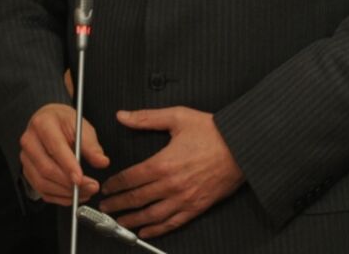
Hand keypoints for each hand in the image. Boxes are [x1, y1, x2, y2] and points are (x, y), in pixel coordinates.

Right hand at [19, 103, 109, 204]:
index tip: (81, 178)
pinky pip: (41, 190)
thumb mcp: (81, 126)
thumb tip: (102, 161)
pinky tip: (74, 195)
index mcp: (42, 124)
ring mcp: (26, 158)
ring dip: (66, 193)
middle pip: (46, 169)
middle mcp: (30, 141)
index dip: (68, 165)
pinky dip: (59, 197)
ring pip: (43, 183)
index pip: (55, 147)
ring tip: (86, 192)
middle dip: (69, 183)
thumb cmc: (64, 123)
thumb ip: (91, 145)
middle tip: (91, 187)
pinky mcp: (27, 171)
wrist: (49, 121)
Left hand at [99, 107, 244, 238]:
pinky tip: (146, 231)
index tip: (107, 188)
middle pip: (137, 199)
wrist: (242, 146)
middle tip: (105, 208)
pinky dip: (157, 230)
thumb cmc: (212, 131)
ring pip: (152, 216)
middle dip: (118, 204)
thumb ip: (146, 118)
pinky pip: (173, 223)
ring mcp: (184, 199)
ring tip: (120, 222)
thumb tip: (123, 116)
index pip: (130, 178)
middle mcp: (171, 185)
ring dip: (133, 220)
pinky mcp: (197, 207)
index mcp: (163, 163)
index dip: (115, 185)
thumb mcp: (178, 116)